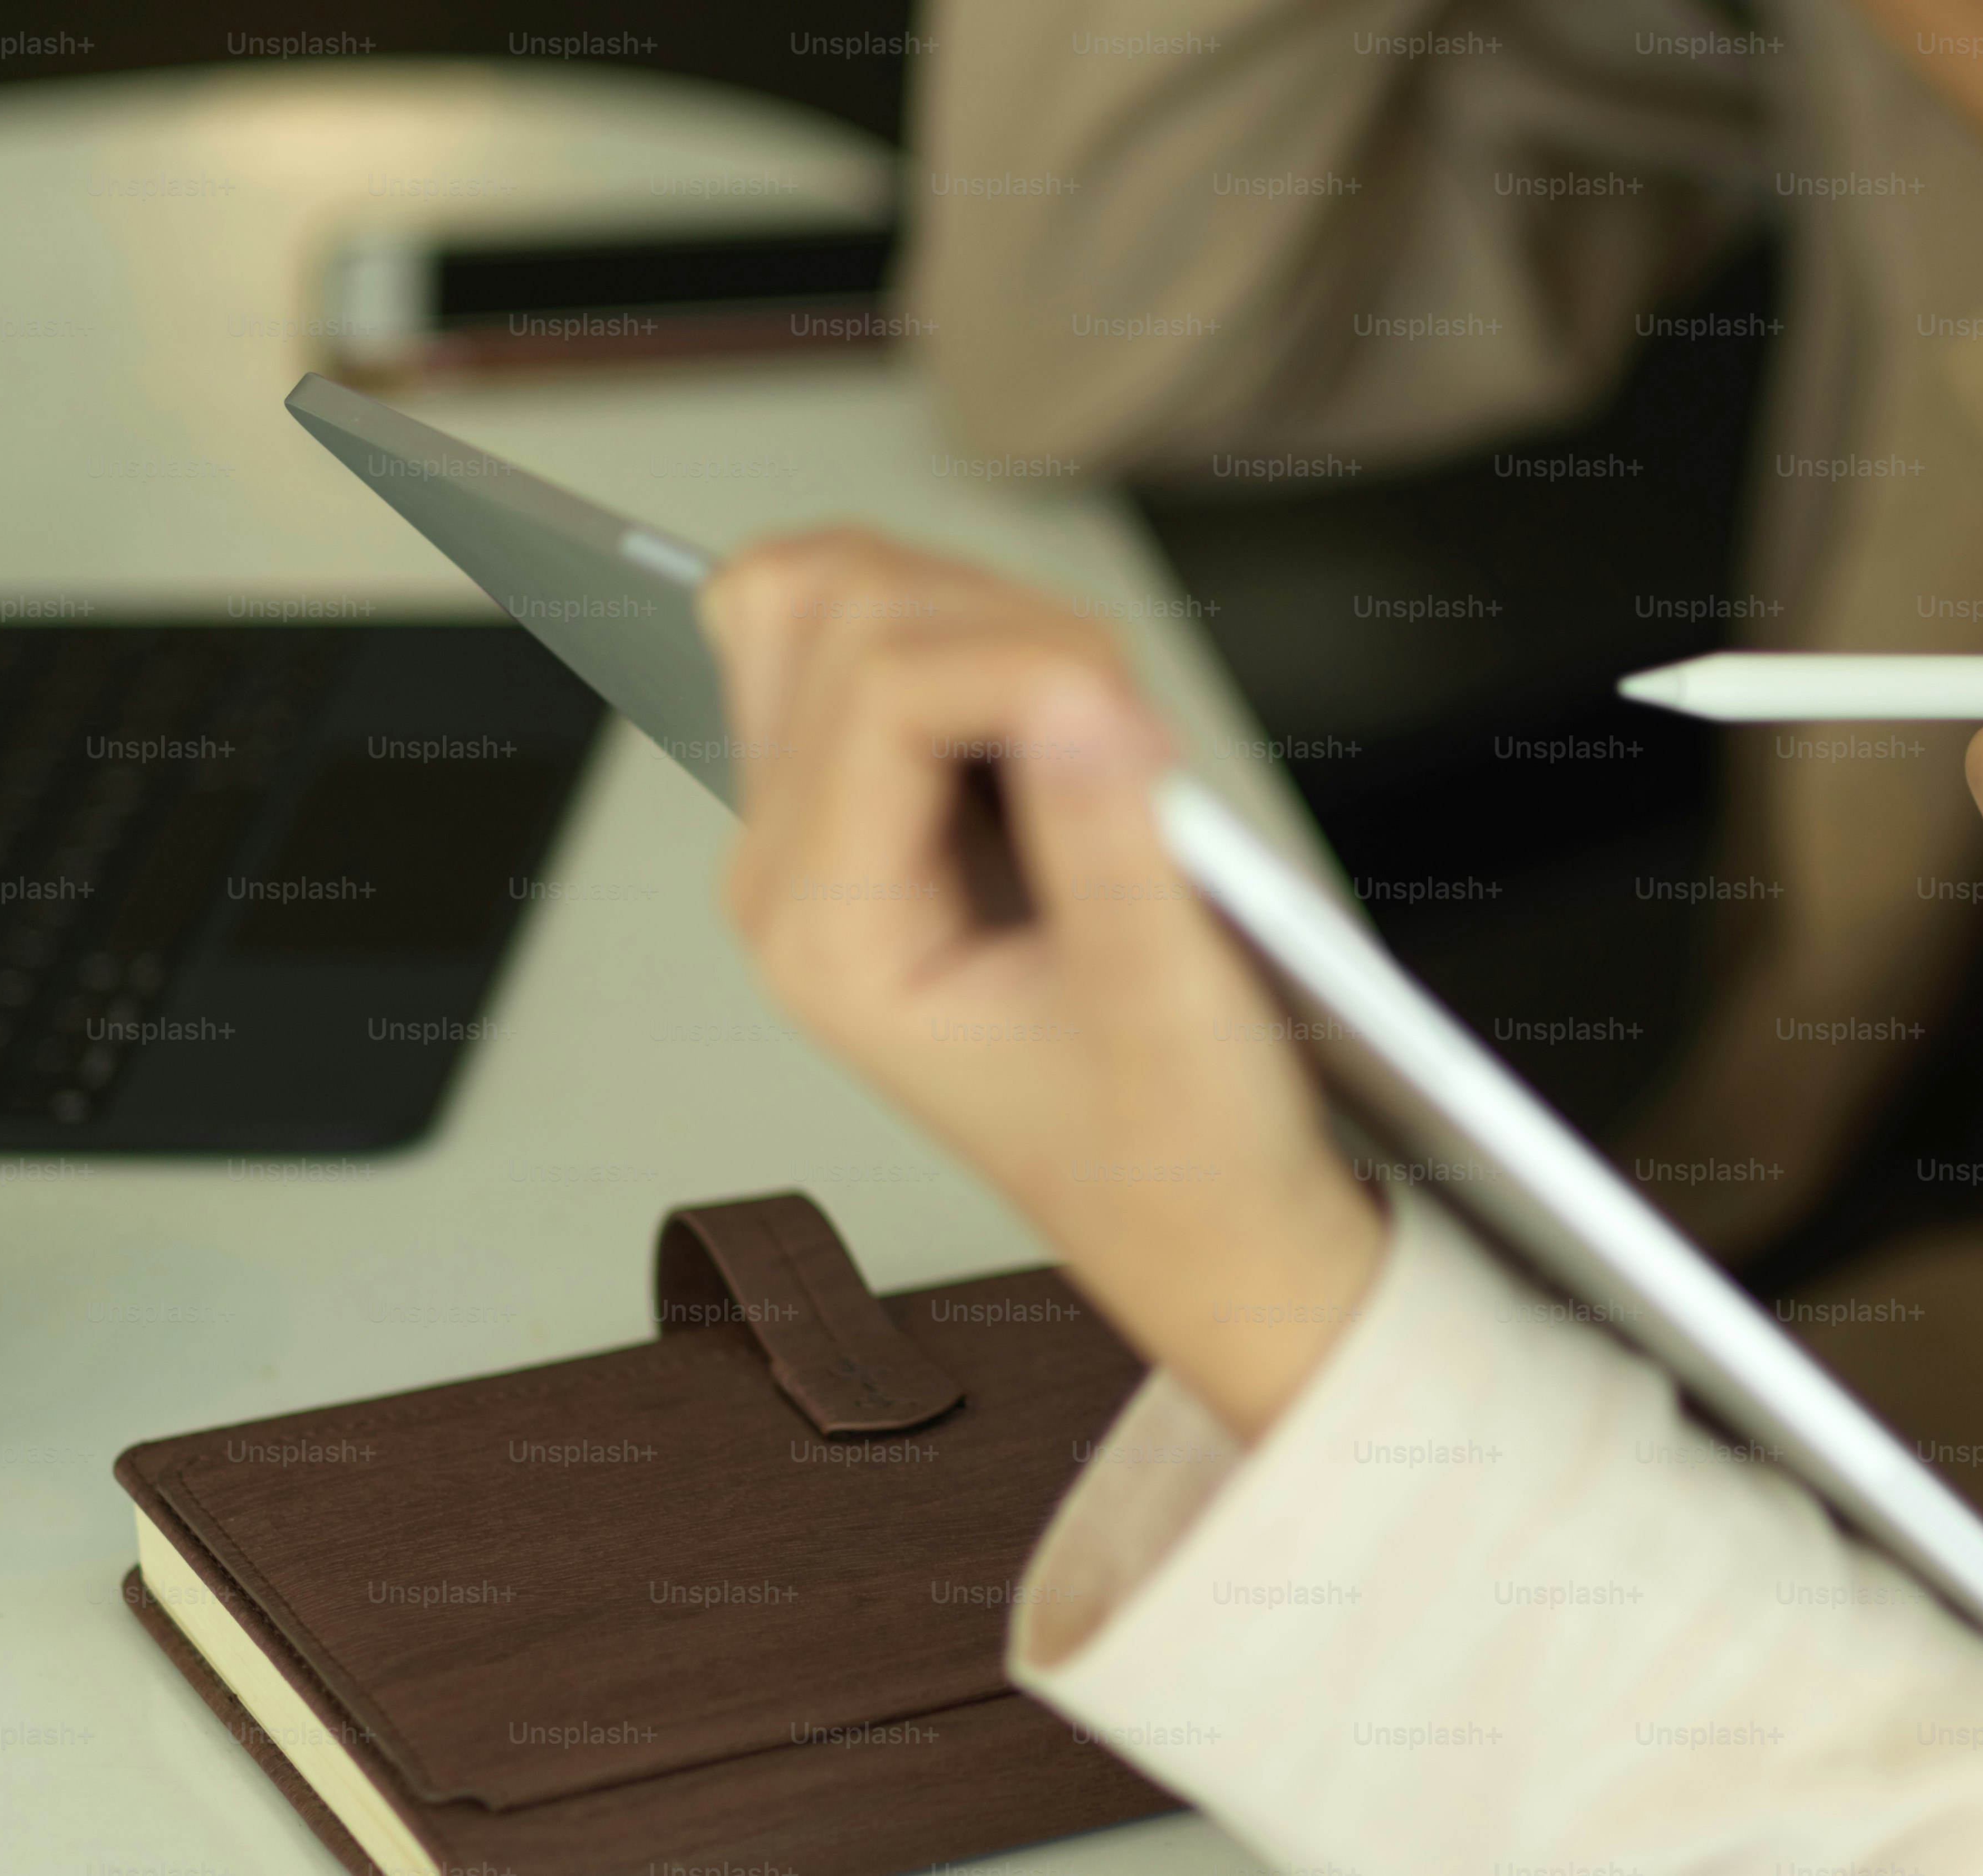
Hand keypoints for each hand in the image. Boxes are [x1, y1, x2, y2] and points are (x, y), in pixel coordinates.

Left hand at [700, 530, 1380, 1438]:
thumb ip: (1112, 843)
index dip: (1028, 657)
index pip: (885, 683)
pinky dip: (976, 633)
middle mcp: (790, 871)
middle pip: (824, 606)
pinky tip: (1061, 722)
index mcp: (831, 934)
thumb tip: (1081, 694)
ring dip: (980, 612)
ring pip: (828, 596)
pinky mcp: (873, 801)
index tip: (1143, 722)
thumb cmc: (1176, 1151)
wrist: (1191, 1222)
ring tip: (1096, 722)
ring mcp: (819, 831)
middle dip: (997, 618)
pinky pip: (872, 639)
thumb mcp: (1168, 1005)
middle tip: (1122, 722)